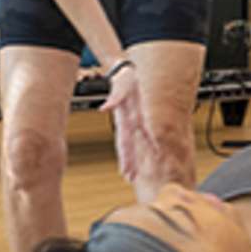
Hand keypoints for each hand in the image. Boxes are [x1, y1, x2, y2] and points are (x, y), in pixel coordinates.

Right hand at [100, 63, 153, 182]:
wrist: (123, 72)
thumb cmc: (122, 79)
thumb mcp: (119, 87)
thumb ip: (113, 98)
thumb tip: (104, 108)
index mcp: (123, 119)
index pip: (124, 142)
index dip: (125, 157)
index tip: (125, 171)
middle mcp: (126, 123)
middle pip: (126, 147)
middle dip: (127, 163)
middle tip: (129, 178)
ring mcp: (130, 121)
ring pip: (131, 143)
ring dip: (131, 158)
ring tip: (131, 173)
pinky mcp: (136, 117)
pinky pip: (140, 134)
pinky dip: (142, 145)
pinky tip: (146, 152)